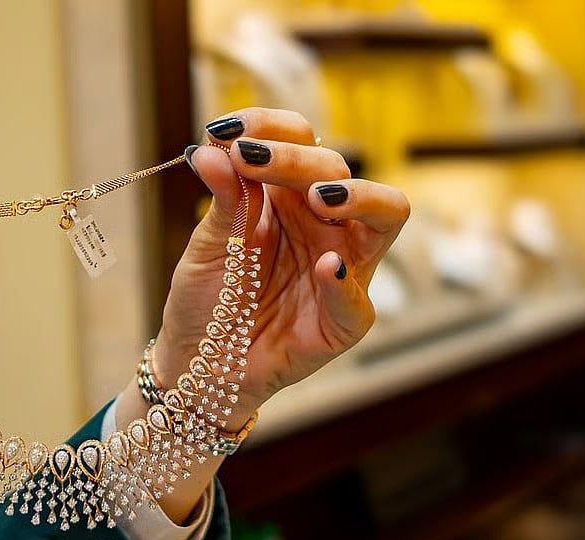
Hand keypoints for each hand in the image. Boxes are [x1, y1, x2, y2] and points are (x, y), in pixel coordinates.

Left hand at [154, 108, 410, 425]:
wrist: (199, 365)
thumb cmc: (207, 302)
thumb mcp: (207, 245)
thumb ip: (220, 199)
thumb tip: (211, 149)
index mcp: (288, 197)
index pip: (301, 141)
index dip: (269, 127)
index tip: (228, 132)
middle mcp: (323, 224)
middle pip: (336, 170)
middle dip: (295, 158)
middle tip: (252, 160)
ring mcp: (342, 269)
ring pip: (385, 215)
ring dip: (357, 198)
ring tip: (318, 197)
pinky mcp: (344, 321)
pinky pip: (358, 299)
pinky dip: (344, 281)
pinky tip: (326, 265)